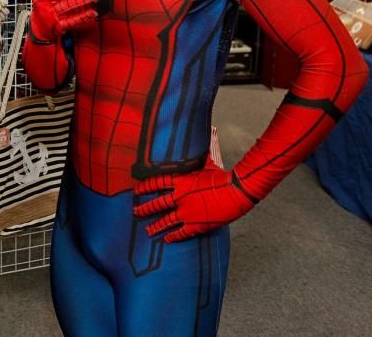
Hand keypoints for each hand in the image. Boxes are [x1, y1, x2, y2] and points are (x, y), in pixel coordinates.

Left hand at [133, 156, 255, 242]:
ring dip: (156, 226)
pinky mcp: (196, 225)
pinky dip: (173, 236)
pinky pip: (181, 232)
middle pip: (157, 204)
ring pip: (166, 221)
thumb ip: (200, 154)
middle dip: (145, 208)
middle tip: (135, 211)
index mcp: (180, 181)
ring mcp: (187, 213)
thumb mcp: (208, 163)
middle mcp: (180, 198)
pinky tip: (167, 239)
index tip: (136, 190)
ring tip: (147, 230)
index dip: (145, 187)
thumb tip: (207, 132)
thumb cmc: (223, 176)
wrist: (236, 191)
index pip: (157, 183)